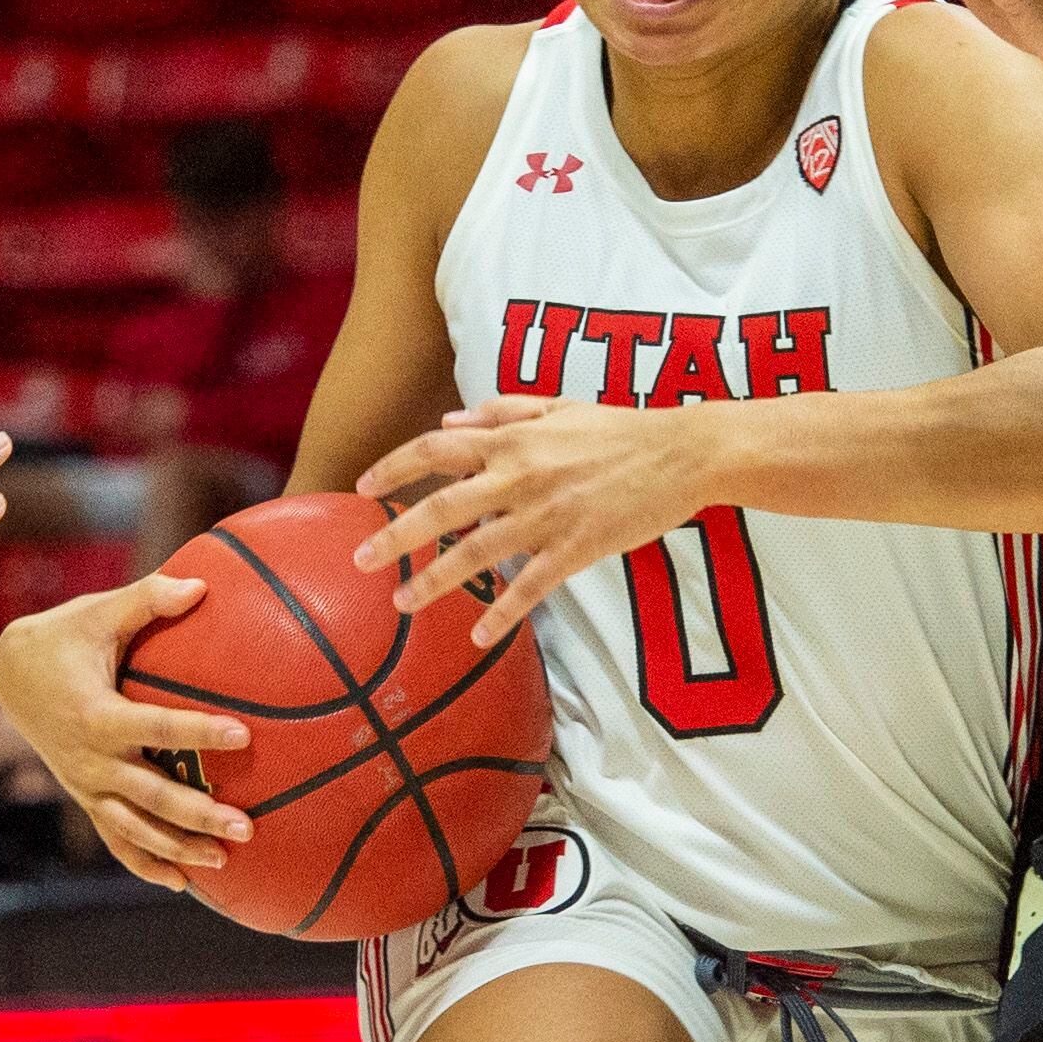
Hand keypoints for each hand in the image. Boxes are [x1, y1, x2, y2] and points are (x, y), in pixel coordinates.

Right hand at [0, 573, 252, 890]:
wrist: (13, 674)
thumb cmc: (68, 636)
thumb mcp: (100, 613)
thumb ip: (148, 599)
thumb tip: (201, 585)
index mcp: (95, 713)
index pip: (154, 726)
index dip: (198, 730)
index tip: (244, 734)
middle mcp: (90, 758)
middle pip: (149, 793)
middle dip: (197, 813)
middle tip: (247, 825)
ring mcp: (87, 784)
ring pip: (133, 826)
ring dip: (177, 846)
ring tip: (225, 859)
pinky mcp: (87, 796)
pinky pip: (115, 838)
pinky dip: (144, 861)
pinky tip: (182, 883)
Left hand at [355, 395, 724, 640]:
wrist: (682, 453)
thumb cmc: (620, 427)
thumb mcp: (558, 406)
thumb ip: (502, 412)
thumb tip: (450, 420)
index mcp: (511, 439)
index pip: (435, 449)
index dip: (394, 467)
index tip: (362, 486)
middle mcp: (519, 477)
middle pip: (441, 509)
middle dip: (396, 535)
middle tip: (361, 559)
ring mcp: (546, 516)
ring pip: (477, 553)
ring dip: (435, 581)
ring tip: (402, 603)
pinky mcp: (576, 549)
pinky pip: (530, 587)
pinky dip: (502, 613)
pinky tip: (478, 636)